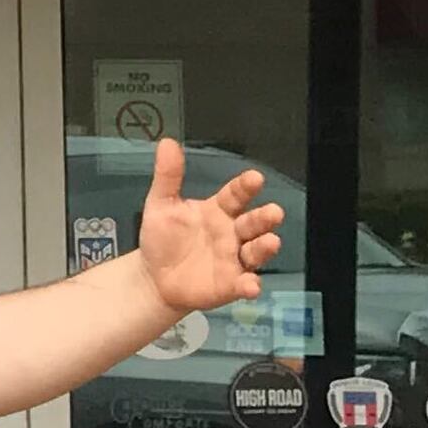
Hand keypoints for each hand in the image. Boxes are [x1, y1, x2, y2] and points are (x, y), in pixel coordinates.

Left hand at [139, 137, 283, 312]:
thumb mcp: (161, 205)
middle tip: (274, 212)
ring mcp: (234, 259)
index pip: (235, 195)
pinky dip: (250, 285)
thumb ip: (168, 177)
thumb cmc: (163, 238)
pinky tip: (250, 285)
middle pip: (253, 223)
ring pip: (256, 252)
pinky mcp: (231, 285)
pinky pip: (244, 284)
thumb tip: (167, 142)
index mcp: (218, 210)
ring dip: (265, 247)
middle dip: (265, 218)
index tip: (255, 178)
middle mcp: (232, 233)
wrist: (153, 276)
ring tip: (271, 241)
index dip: (245, 187)